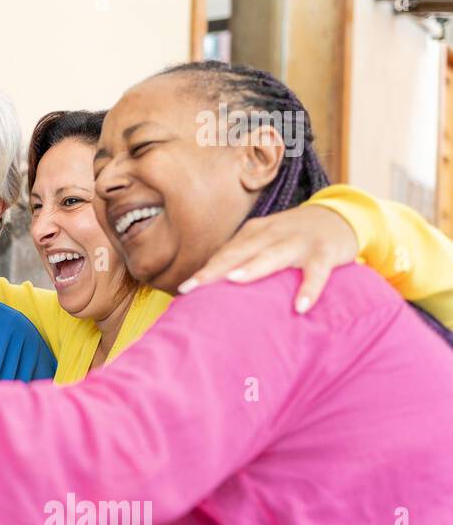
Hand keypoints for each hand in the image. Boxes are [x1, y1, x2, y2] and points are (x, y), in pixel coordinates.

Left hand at [178, 205, 359, 312]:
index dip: (205, 270)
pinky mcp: (324, 252)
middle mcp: (272, 234)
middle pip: (240, 252)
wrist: (340, 216)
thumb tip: (212, 289)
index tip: (183, 289)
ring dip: (253, 267)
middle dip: (215, 269)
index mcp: (254, 233)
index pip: (225, 253)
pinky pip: (316, 272)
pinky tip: (300, 307)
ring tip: (233, 281)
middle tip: (193, 288)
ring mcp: (298, 241)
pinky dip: (309, 288)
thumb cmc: (293, 238)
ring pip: (273, 255)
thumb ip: (244, 260)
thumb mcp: (266, 243)